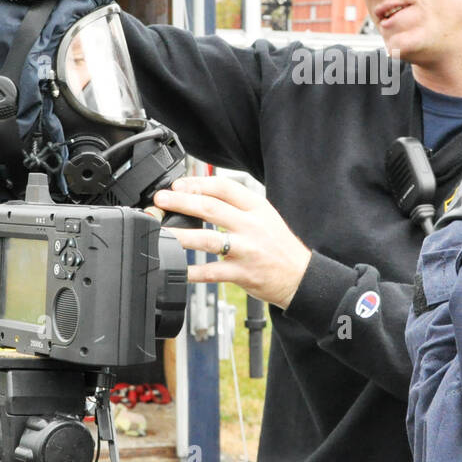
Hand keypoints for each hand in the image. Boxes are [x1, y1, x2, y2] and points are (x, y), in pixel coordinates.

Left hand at [153, 176, 311, 309]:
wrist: (301, 277)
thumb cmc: (279, 246)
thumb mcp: (265, 217)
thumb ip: (237, 207)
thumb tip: (200, 197)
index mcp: (257, 207)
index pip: (224, 187)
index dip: (198, 184)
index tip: (178, 185)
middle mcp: (252, 226)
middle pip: (211, 208)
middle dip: (181, 202)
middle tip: (160, 200)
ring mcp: (247, 250)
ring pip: (207, 239)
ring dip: (180, 235)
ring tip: (161, 233)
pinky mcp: (243, 273)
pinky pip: (211, 272)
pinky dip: (191, 271)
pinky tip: (177, 269)